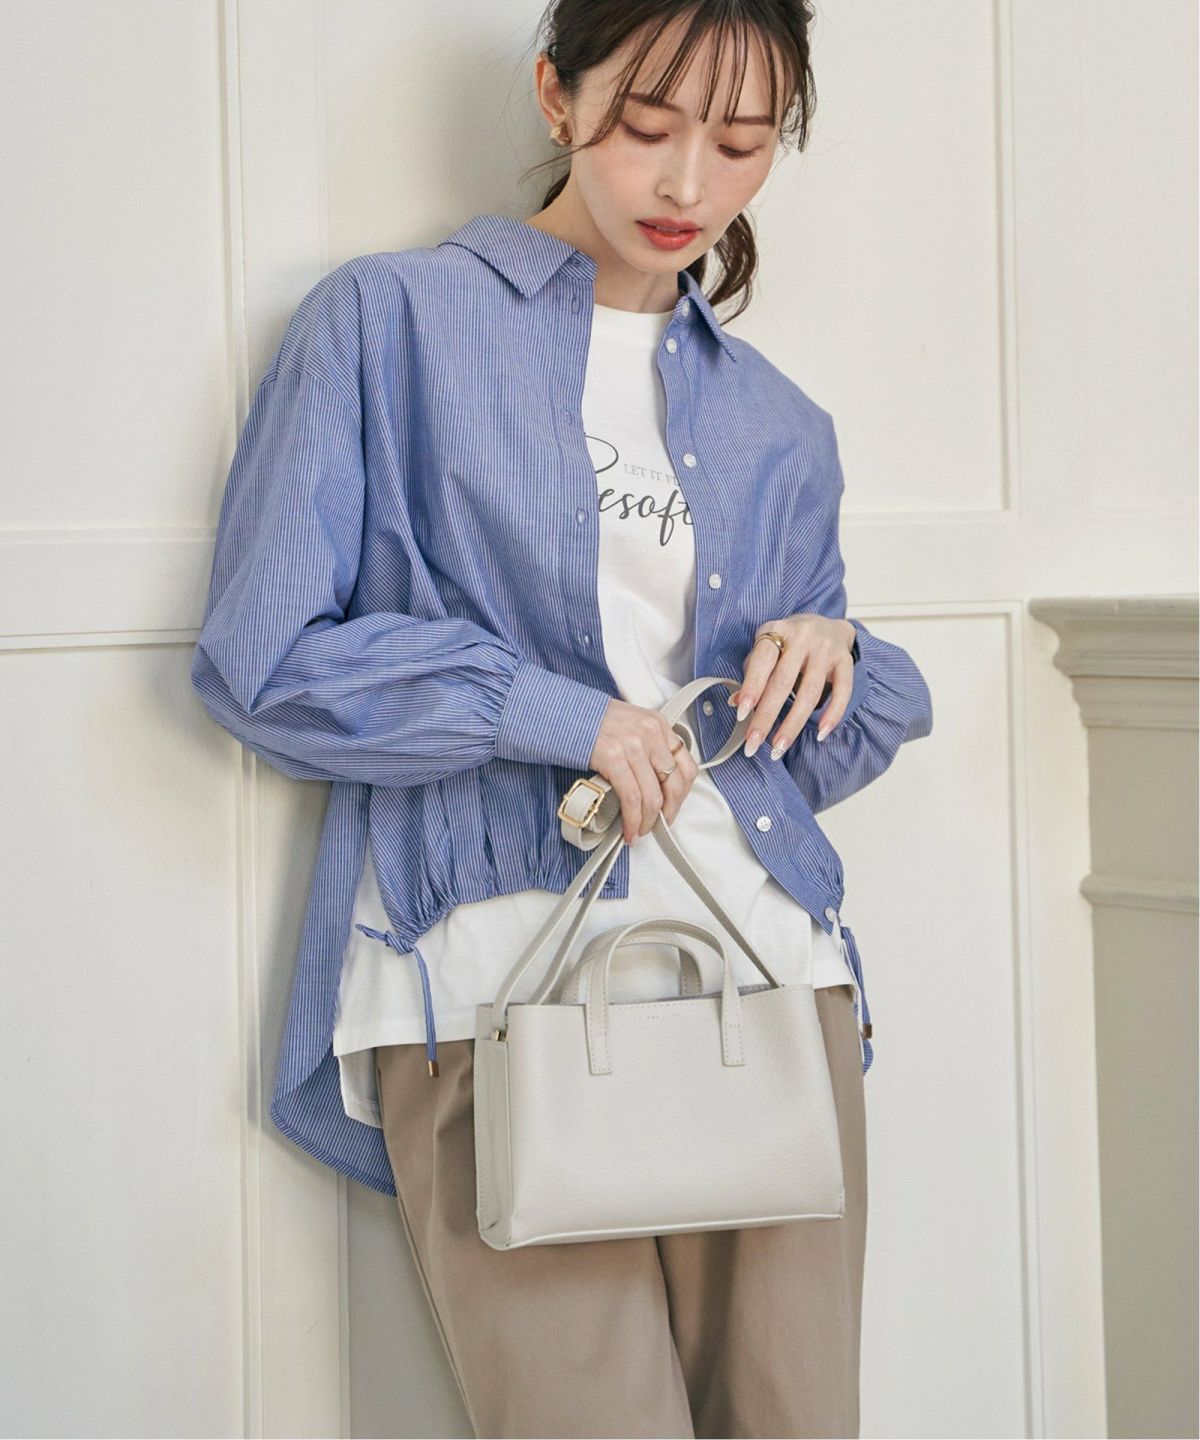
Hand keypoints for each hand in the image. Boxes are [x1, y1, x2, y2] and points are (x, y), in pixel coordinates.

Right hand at [588, 699, 700, 844]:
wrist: (562, 713)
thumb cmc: (592, 722)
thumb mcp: (631, 726)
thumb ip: (648, 748)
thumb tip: (653, 784)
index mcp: (658, 725)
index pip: (686, 766)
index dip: (682, 795)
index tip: (672, 807)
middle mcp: (650, 733)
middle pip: (674, 784)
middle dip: (667, 813)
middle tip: (658, 825)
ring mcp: (633, 745)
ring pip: (653, 796)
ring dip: (647, 821)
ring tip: (638, 831)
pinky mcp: (613, 758)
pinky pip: (631, 798)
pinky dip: (632, 819)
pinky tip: (628, 828)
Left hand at [728, 614, 856, 759]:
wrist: (829, 625)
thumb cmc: (790, 642)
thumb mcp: (768, 648)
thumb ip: (753, 673)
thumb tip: (736, 703)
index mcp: (777, 630)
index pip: (762, 661)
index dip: (751, 688)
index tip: (741, 715)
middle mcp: (802, 636)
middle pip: (783, 682)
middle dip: (766, 717)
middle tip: (753, 744)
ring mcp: (826, 648)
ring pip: (810, 692)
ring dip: (793, 725)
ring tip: (779, 747)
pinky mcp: (845, 660)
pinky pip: (842, 691)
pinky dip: (832, 714)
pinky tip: (820, 733)